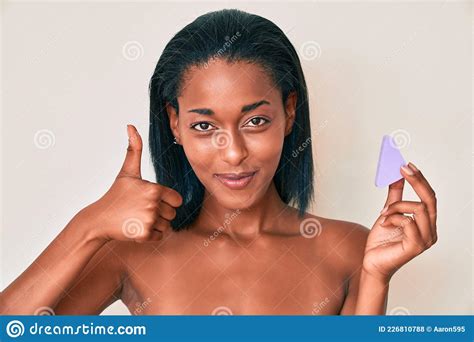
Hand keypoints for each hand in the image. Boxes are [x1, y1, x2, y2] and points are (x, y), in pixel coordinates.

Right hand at [80, 124, 182, 242]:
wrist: (98, 219)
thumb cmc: (115, 195)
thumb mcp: (127, 172)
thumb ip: (134, 149)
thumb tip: (131, 126)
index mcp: (154, 189)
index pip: (177, 200)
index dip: (167, 201)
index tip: (152, 200)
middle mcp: (153, 204)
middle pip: (173, 213)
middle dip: (161, 213)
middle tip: (142, 210)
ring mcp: (148, 220)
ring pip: (167, 226)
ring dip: (156, 224)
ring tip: (138, 218)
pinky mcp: (144, 234)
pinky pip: (159, 236)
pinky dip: (150, 235)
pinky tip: (136, 227)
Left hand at [363, 162, 437, 281]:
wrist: (372, 262)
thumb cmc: (381, 241)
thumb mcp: (388, 213)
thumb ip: (395, 196)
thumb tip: (397, 176)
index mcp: (426, 223)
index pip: (429, 197)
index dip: (420, 180)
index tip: (407, 166)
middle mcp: (430, 231)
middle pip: (430, 200)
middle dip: (417, 181)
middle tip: (402, 169)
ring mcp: (425, 240)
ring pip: (418, 208)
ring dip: (396, 207)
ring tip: (383, 215)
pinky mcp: (415, 247)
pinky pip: (408, 222)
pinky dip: (393, 218)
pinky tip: (384, 224)